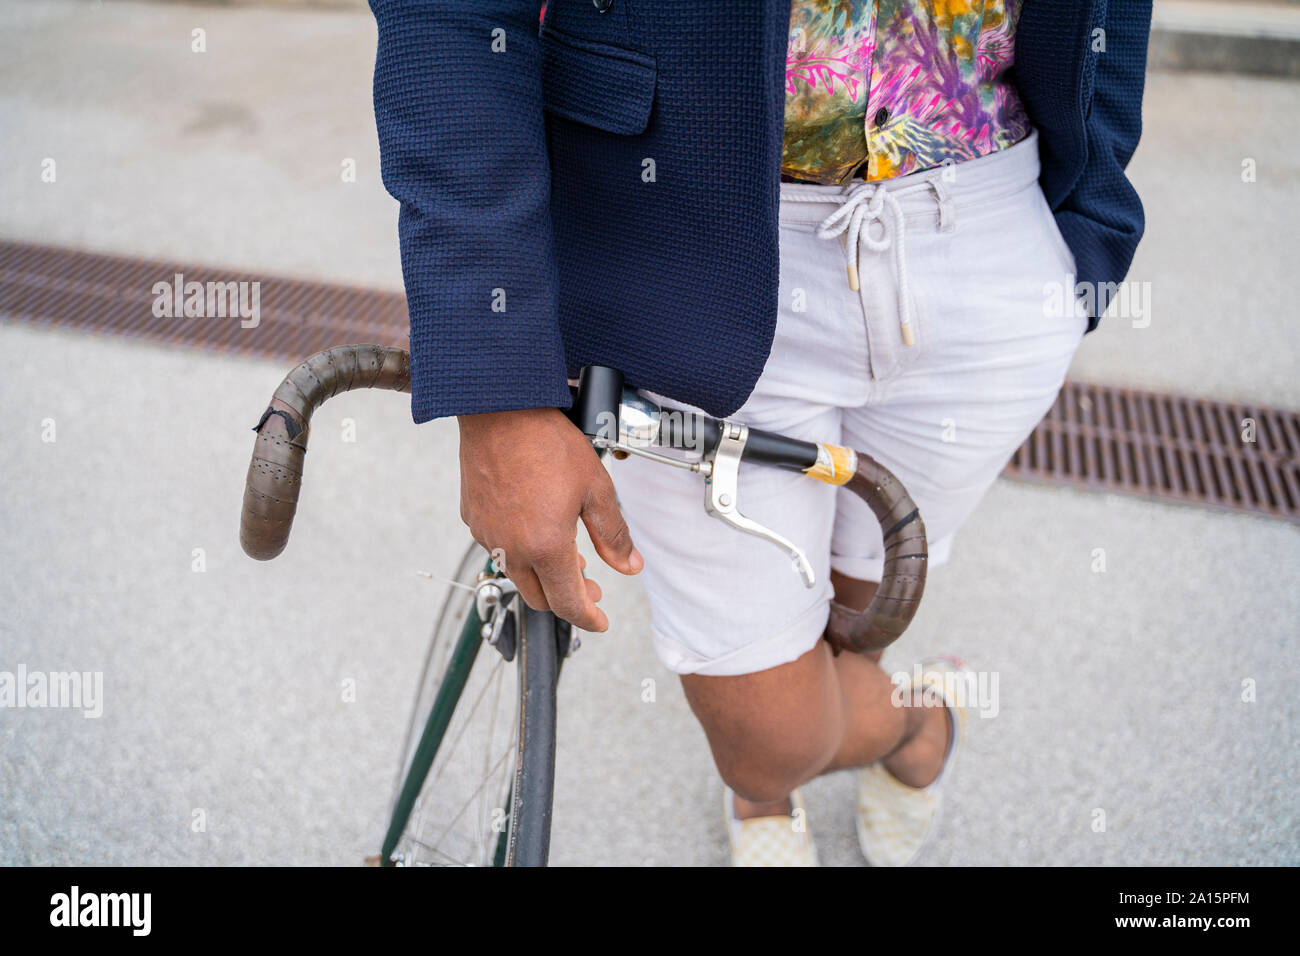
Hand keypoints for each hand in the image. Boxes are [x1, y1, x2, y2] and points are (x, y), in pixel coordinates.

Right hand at [457, 407, 641, 631]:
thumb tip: (629, 566)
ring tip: (566, 555)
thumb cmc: (546, 441)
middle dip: (567, 599)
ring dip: (543, 575)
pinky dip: (521, 552)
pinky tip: (536, 530)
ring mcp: (487, 534)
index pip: (568, 604)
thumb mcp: (596, 488)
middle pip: (539, 598)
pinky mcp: (472, 518)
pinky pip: (498, 548)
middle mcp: (511, 548)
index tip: (600, 621)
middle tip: (589, 587)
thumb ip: (613, 534)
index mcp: (545, 547)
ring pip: (517, 574)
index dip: (588, 618)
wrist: (498, 409)